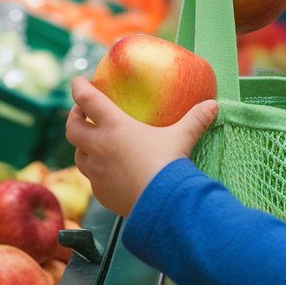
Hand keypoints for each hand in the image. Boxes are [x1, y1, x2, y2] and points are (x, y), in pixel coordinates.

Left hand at [65, 76, 218, 217]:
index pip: (87, 100)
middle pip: (72, 128)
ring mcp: (96, 172)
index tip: (78, 82)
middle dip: (74, 118)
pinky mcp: (100, 192)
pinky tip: (109, 174)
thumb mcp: (182, 137)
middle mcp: (99, 147)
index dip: (79, 87)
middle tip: (81, 114)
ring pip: (77, 156)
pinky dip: (96, 173)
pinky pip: (92, 180)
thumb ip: (196, 119)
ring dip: (82, 147)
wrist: (161, 203)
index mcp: (115, 126)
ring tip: (93, 145)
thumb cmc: (167, 164)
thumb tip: (213, 105)